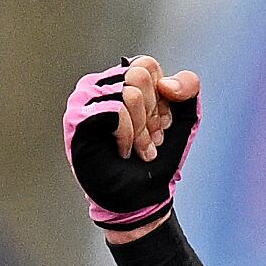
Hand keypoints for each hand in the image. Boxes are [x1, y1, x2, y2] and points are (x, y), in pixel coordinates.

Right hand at [63, 54, 200, 236]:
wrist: (142, 199)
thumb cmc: (157, 161)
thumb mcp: (184, 120)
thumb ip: (188, 89)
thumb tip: (167, 82)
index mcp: (121, 81)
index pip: (147, 66)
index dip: (162, 100)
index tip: (159, 127)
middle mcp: (101, 85)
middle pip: (139, 76)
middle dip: (152, 116)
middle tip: (147, 140)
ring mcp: (85, 100)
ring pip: (129, 94)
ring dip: (141, 131)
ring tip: (135, 149)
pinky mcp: (77, 118)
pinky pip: (115, 109)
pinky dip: (128, 135)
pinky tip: (123, 150)